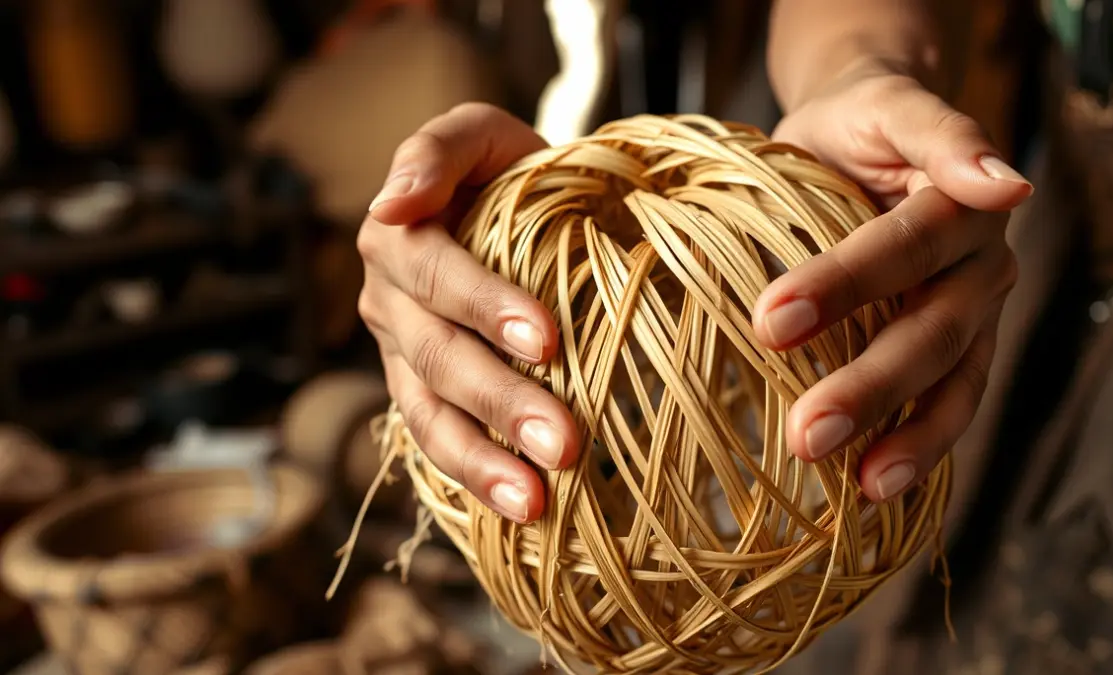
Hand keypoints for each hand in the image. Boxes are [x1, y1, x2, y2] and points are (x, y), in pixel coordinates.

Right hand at [357, 103, 580, 522]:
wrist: (518, 208)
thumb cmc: (507, 171)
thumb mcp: (479, 136)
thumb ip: (437, 151)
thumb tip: (392, 203)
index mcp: (397, 237)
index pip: (437, 275)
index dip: (486, 306)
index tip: (547, 341)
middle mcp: (388, 301)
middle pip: (438, 358)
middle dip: (500, 402)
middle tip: (564, 444)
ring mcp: (400, 356)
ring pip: (430, 414)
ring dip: (482, 462)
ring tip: (535, 502)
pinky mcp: (420, 395)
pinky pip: (437, 442)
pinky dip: (474, 478)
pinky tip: (519, 510)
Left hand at [756, 59, 1032, 501]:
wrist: (861, 132)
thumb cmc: (862, 123)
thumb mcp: (889, 107)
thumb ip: (941, 134)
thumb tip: (1010, 184)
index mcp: (963, 206)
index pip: (904, 248)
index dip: (843, 285)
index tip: (772, 320)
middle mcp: (980, 267)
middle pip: (933, 331)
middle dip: (871, 386)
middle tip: (806, 434)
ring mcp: (972, 315)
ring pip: (953, 382)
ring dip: (907, 435)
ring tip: (861, 484)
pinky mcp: (955, 350)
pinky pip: (947, 403)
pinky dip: (916, 446)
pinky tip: (874, 488)